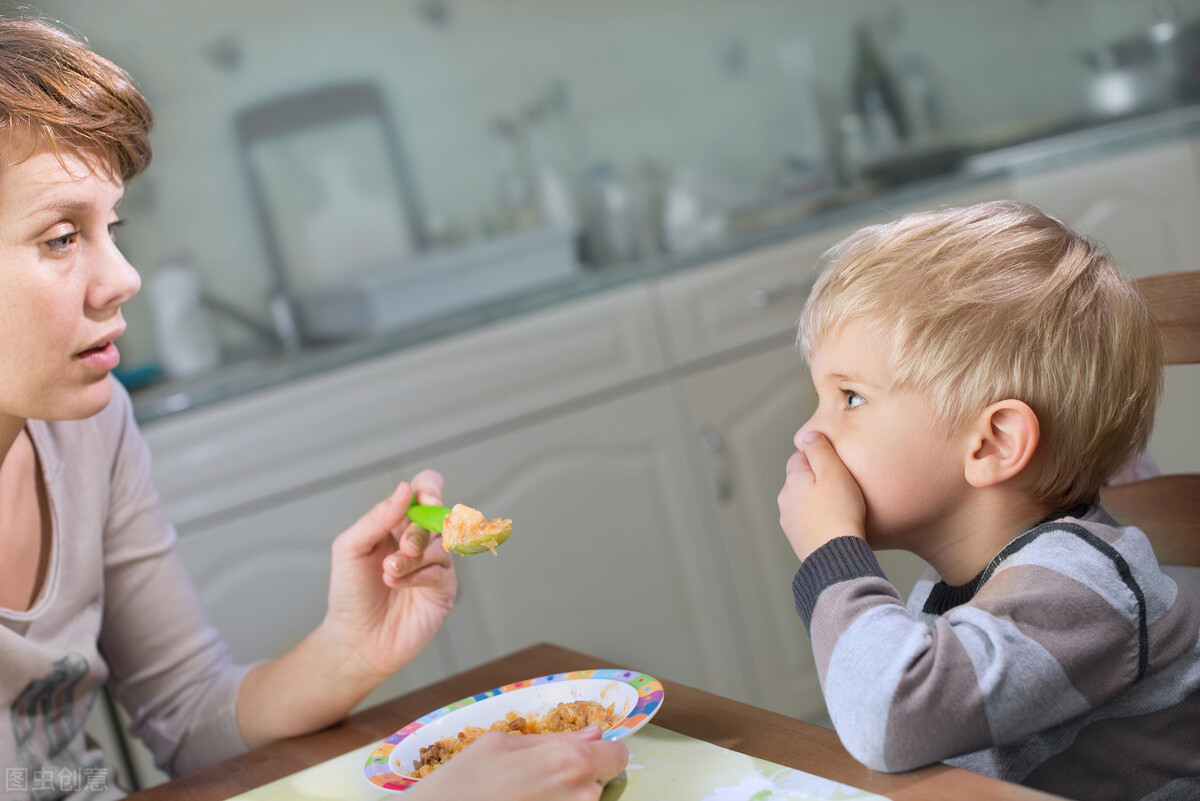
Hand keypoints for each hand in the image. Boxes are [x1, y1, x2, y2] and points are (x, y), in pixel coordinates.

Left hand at [323, 469, 456, 680]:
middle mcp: (421, 541)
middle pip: (439, 516)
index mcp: (398, 523)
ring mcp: (435, 565)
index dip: (430, 488)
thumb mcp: (350, 547)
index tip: (425, 499)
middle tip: (402, 548)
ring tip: (389, 572)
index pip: (425, 490)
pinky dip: (419, 575)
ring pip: (442, 544)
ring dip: (414, 556)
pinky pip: (443, 571)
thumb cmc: (349, 593)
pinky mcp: (444, 590)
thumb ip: (377, 517)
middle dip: (419, 530)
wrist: (354, 639)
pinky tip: (398, 584)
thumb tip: (405, 489)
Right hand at [408, 726, 628, 800]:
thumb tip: (592, 733)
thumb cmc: (461, 784)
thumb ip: (553, 738)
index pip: (617, 755)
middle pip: (599, 781)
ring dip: (563, 797)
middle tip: (537, 779)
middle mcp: (581, 795)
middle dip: (577, 776)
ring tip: (524, 796)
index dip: (601, 751)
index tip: (585, 753)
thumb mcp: (501, 744)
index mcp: (570, 761)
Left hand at [778, 431, 865, 561]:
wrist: (837, 556)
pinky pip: (809, 523)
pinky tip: (836, 526)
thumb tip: (807, 435)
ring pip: (804, 503)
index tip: (837, 467)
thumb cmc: (840, 513)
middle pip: (801, 481)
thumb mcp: (834, 472)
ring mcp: (789, 522)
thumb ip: (820, 450)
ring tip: (842, 509)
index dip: (820, 459)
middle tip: (843, 488)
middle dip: (819, 481)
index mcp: (792, 480)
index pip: (800, 457)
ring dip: (818, 502)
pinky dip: (819, 521)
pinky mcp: (798, 540)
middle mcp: (785, 500)